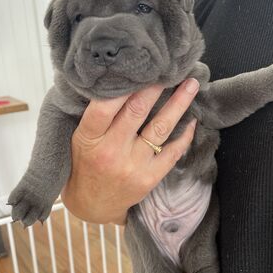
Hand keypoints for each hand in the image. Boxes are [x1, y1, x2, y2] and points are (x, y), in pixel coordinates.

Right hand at [61, 78, 199, 224]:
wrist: (92, 204)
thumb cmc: (86, 165)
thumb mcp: (80, 138)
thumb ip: (96, 115)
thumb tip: (119, 82)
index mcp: (89, 137)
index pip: (104, 106)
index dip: (124, 85)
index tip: (140, 68)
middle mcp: (110, 151)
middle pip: (137, 111)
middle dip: (156, 86)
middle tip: (171, 68)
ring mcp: (132, 165)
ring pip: (160, 127)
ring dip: (178, 103)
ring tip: (191, 85)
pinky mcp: (149, 178)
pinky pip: (172, 152)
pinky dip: (185, 135)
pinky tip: (192, 121)